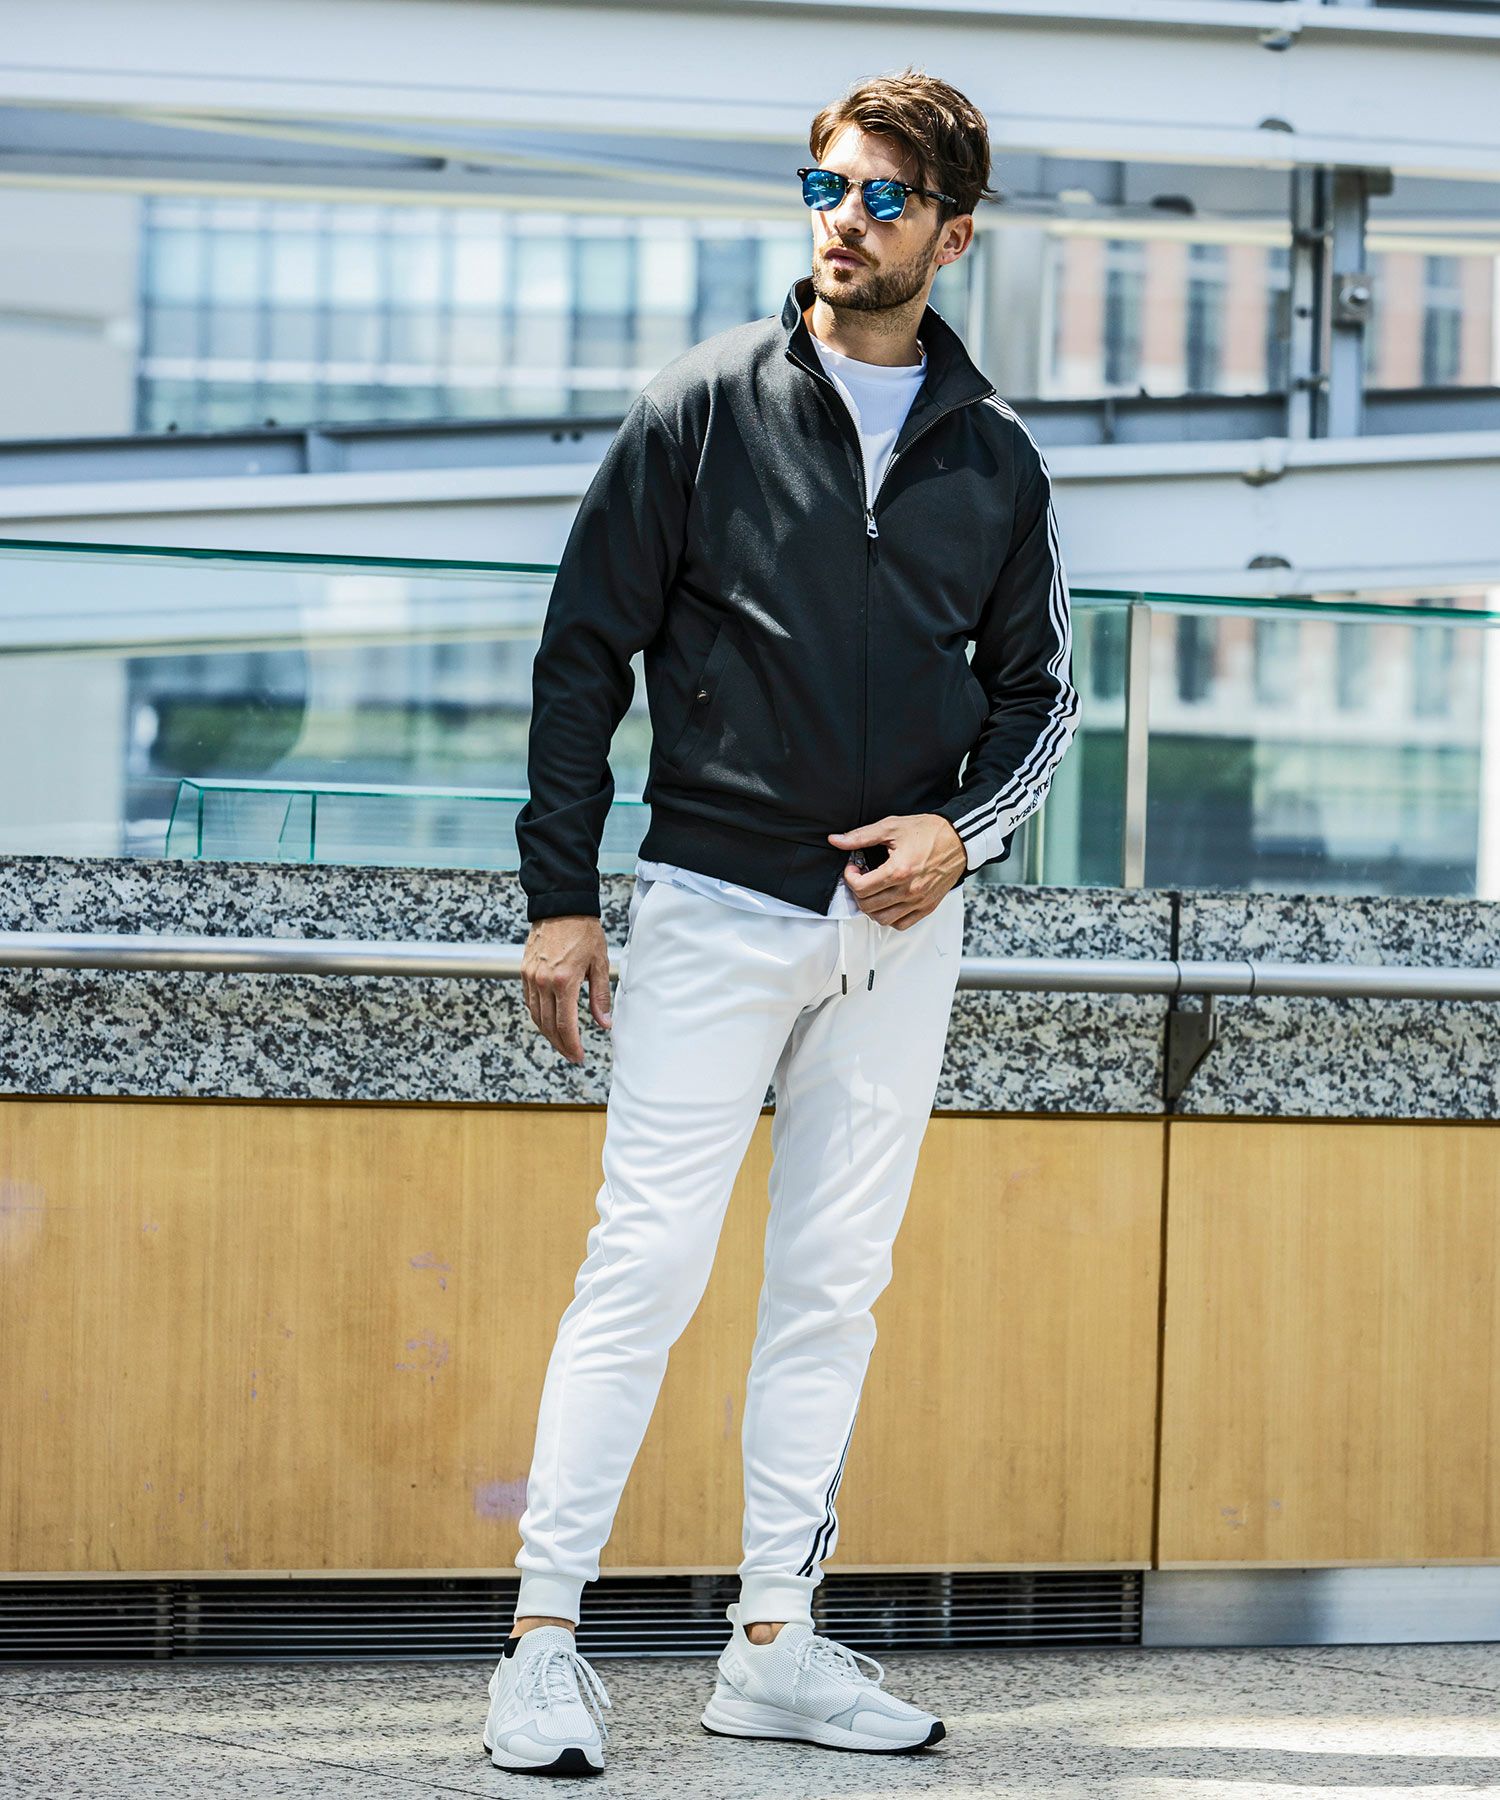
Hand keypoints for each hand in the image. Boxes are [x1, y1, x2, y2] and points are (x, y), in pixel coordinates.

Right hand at [521, 915, 613, 1064]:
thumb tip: (604, 1023)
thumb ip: (600, 996)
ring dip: (548, 1033)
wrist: (561, 906)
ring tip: (562, 1042)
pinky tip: (549, 1021)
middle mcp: (543, 982)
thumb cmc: (584, 931)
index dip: (572, 1045)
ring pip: (536, 1016)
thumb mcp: (600, 963)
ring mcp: (531, 977)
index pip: (566, 1025)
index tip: (579, 1056)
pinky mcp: (524, 971)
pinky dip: (539, 1016)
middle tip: (572, 1055)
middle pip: (548, 1025)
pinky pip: (530, 1001)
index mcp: (564, 981)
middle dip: (561, 1044)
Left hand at [827, 814, 966, 927]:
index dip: (849, 877)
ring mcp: (919, 901)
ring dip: (871, 907)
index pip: (861, 888)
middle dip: (858, 891)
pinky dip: (890, 917)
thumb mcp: (891, 827)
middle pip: (868, 905)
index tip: (854, 867)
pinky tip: (888, 901)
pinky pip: (901, 924)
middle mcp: (909, 891)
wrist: (958, 839)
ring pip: (883, 919)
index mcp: (899, 871)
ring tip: (873, 891)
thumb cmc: (929, 831)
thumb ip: (861, 836)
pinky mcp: (927, 907)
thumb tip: (836, 840)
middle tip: (862, 877)